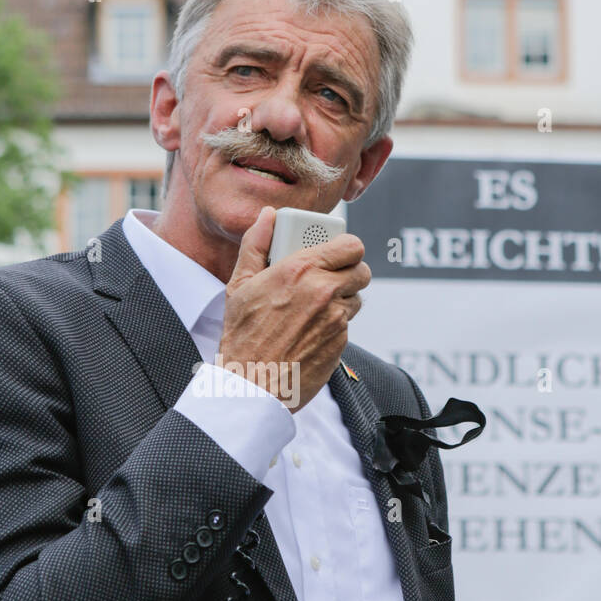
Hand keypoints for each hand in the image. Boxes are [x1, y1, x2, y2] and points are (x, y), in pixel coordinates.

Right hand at [219, 205, 370, 412]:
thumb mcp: (239, 285)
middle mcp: (324, 290)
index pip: (350, 245)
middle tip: (329, 278)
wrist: (252, 384)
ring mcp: (336, 319)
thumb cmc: (242, 336)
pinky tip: (310, 332)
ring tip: (316, 307)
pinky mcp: (341, 342)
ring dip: (342, 299)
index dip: (346, 248)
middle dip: (348, 272)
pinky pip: (347, 325)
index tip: (335, 252)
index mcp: (301, 269)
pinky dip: (334, 325)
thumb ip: (255, 245)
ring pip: (356, 298)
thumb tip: (267, 216)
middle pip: (361, 270)